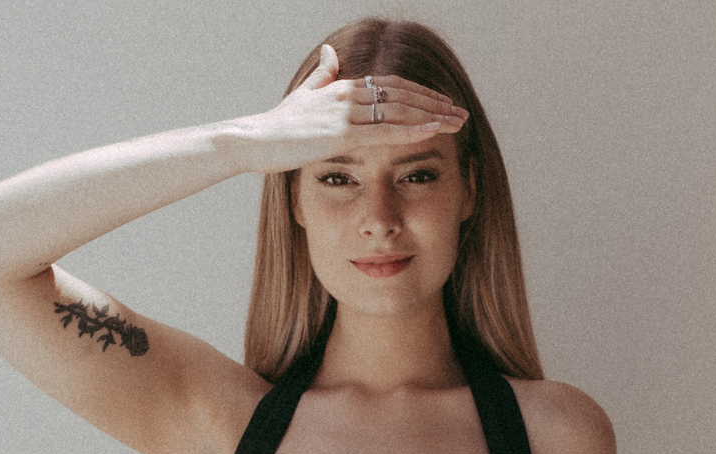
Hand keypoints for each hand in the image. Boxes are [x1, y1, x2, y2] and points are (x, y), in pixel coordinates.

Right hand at [243, 43, 468, 173]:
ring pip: (399, 109)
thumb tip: (332, 52)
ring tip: (457, 122)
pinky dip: (412, 128)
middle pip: (402, 94)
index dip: (419, 94)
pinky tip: (432, 129)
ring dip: (432, 116)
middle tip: (460, 113)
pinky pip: (384, 130)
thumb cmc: (276, 126)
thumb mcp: (303, 96)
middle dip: (435, 104)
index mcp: (343, 86)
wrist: (255, 139)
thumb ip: (322, 75)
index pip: (391, 85)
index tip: (441, 104)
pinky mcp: (342, 134)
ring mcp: (346, 113)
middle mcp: (349, 94)